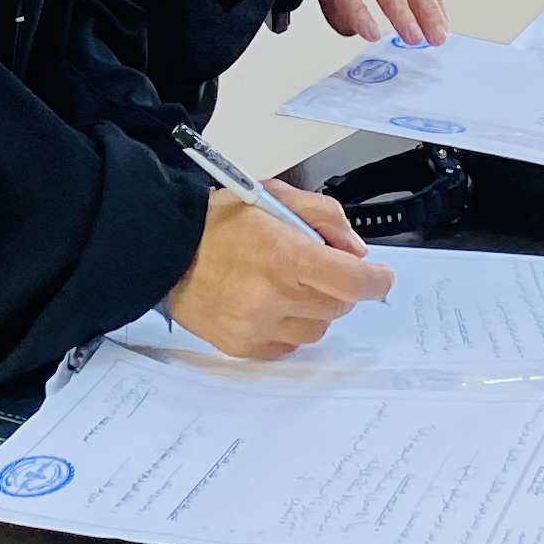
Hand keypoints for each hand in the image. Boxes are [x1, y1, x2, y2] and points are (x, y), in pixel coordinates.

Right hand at [166, 181, 392, 361]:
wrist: (164, 250)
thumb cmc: (219, 220)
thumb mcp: (275, 196)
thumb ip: (325, 218)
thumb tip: (356, 253)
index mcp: (286, 256)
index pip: (353, 282)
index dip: (376, 281)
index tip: (380, 277)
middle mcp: (274, 297)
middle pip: (338, 307)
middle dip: (338, 287)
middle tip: (318, 269)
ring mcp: (258, 327)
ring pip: (317, 329)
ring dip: (314, 309)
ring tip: (288, 285)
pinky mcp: (243, 347)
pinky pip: (289, 345)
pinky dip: (289, 326)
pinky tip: (269, 303)